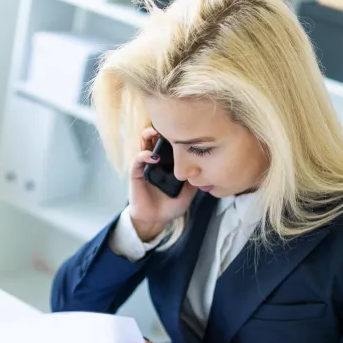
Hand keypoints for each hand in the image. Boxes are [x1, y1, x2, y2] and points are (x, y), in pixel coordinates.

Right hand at [127, 127, 196, 241]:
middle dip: (160, 127)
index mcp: (168, 162)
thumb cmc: (170, 205)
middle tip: (168, 122)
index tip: (184, 126)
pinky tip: (153, 156)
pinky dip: (144, 155)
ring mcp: (145, 166)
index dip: (174, 133)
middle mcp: (156, 160)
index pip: (169, 142)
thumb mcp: (188, 192)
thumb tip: (206, 167)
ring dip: (148, 135)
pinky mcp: (136, 174)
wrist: (156, 220)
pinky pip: (137, 160)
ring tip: (155, 131)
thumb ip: (194, 180)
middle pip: (155, 138)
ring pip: (143, 144)